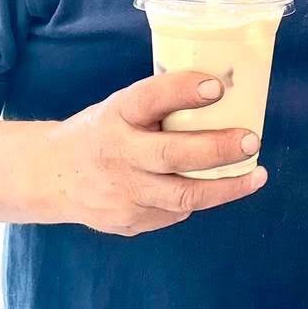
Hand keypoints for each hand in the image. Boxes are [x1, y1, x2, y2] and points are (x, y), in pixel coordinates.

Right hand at [44, 70, 266, 234]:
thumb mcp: (122, 107)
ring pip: (182, 195)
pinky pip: (174, 212)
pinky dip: (201, 198)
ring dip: (226, 187)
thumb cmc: (105, 131)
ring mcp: (122, 194)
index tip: (217, 87)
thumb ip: (162, 103)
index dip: (183, 91)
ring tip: (256, 175)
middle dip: (218, 149)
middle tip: (252, 140)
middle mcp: (117, 155)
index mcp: (116, 116)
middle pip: (172, 155)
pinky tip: (220, 187)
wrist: (51, 177)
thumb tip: (228, 90)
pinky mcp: (129, 222)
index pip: (149, 98)